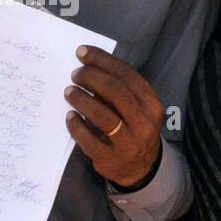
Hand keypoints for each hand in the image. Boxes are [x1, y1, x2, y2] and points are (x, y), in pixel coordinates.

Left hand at [64, 45, 163, 187]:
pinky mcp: (111, 159)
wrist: (141, 168)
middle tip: (75, 74)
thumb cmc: (133, 128)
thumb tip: (87, 65)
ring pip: (102, 115)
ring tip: (68, 91)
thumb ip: (117, 89)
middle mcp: (144, 122)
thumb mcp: (135, 108)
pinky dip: (76, 125)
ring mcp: (129, 143)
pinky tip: (70, 116)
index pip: (126, 74)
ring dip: (81, 99)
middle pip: (115, 91)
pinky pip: (89, 139)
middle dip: (90, 77)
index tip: (82, 52)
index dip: (102, 60)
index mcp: (151, 104)